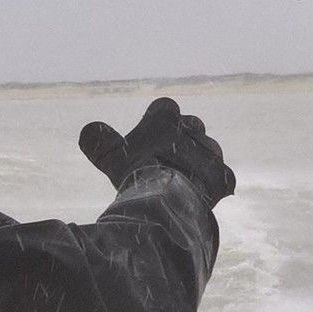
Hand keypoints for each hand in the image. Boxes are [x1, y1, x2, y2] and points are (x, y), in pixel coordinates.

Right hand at [78, 97, 234, 205]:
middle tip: (166, 160)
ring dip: (198, 160)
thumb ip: (100, 142)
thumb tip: (89, 129)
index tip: (150, 137)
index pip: (164, 108)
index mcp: (165, 116)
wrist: (167, 203)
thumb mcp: (110, 158)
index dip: (156, 121)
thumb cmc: (136, 175)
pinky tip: (199, 194)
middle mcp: (193, 128)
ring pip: (208, 148)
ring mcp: (211, 151)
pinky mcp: (224, 175)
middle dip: (181, 138)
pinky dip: (212, 184)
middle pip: (190, 125)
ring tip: (182, 180)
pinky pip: (221, 175)